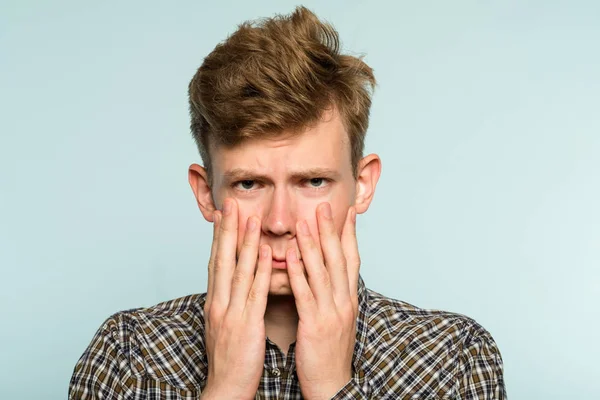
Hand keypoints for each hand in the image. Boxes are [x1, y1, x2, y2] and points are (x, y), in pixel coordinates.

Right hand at [201, 198, 271, 399]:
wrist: (226, 387)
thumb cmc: (229, 357)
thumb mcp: (223, 324)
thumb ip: (229, 300)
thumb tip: (233, 283)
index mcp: (214, 302)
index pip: (216, 262)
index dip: (219, 237)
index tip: (223, 214)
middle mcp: (219, 302)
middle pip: (223, 259)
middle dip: (228, 230)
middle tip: (232, 204)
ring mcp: (231, 312)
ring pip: (239, 271)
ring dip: (245, 243)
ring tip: (251, 218)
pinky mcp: (246, 324)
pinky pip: (254, 293)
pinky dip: (261, 270)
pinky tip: (267, 253)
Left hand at [286, 202, 359, 399]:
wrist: (332, 383)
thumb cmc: (330, 351)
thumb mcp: (338, 318)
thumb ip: (332, 293)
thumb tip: (326, 272)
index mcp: (349, 298)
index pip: (351, 259)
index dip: (349, 234)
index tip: (346, 212)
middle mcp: (344, 301)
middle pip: (338, 259)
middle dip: (331, 230)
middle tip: (324, 206)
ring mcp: (332, 312)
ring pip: (323, 271)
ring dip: (314, 244)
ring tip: (306, 221)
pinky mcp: (315, 324)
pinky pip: (305, 293)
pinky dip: (298, 271)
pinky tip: (290, 255)